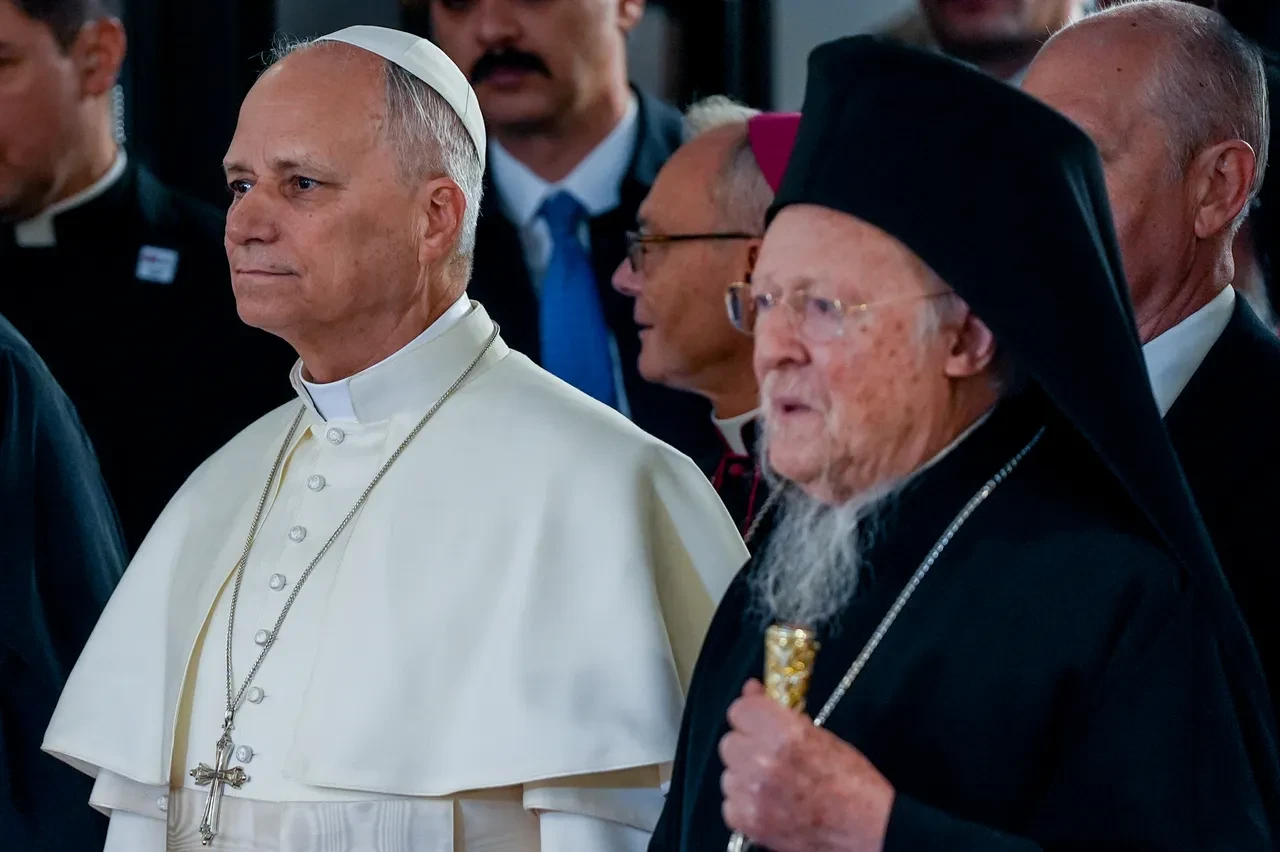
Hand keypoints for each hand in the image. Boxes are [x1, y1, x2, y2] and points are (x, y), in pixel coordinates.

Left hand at [719, 680, 894, 851]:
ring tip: (774, 784)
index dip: (750, 715)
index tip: (758, 722)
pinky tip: (770, 804)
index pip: (739, 710)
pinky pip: (730, 804)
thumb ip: (780, 714)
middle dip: (747, 747)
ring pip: (728, 774)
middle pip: (729, 743)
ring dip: (745, 777)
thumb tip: (753, 690)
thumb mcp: (821, 736)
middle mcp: (762, 761)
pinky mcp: (749, 822)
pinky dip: (745, 804)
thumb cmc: (852, 782)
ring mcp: (752, 794)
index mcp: (783, 733)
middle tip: (770, 756)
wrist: (868, 829)